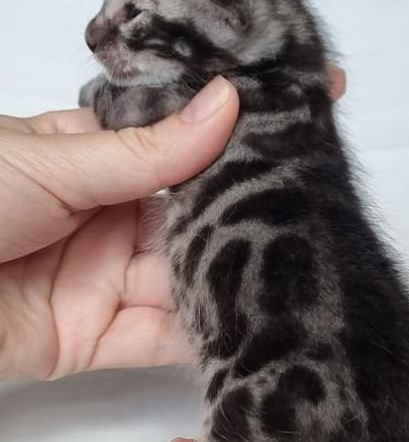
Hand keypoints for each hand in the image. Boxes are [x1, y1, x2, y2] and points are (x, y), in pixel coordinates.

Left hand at [0, 68, 346, 381]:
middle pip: (191, 223)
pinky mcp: (95, 339)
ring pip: (183, 285)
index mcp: (97, 165)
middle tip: (317, 210)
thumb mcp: (57, 161)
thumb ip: (147, 149)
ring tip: (299, 276)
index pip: (181, 153)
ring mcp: (106, 282)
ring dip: (228, 285)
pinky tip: (249, 331)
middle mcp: (110, 222)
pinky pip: (157, 340)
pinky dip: (197, 340)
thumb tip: (228, 101)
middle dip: (244, 220)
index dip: (237, 141)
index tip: (300, 123)